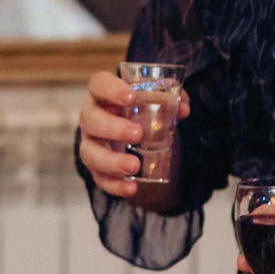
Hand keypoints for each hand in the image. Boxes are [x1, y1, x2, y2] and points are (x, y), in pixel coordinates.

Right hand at [78, 69, 188, 201]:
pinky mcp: (96, 168)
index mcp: (104, 96)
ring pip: (90, 153)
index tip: (130, 96)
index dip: (110, 89)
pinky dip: (114, 185)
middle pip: (90, 120)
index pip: (98, 85)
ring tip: (134, 166)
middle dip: (112, 127)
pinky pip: (99, 178)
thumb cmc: (140, 113)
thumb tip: (184, 109)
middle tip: (137, 134)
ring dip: (111, 161)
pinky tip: (131, 188)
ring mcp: (91, 144)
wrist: (132, 138)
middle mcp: (92, 119)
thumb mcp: (155, 104)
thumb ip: (170, 101)